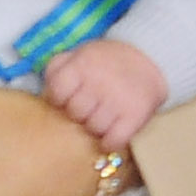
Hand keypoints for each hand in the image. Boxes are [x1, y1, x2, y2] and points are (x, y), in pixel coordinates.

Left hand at [43, 40, 168, 149]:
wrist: (149, 58)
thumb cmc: (104, 62)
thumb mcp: (78, 54)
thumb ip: (56, 69)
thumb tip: (46, 94)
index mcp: (83, 64)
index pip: (57, 92)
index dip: (61, 98)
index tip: (70, 95)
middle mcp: (100, 81)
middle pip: (76, 113)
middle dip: (80, 112)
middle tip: (90, 104)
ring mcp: (119, 99)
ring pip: (94, 129)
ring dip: (97, 126)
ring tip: (104, 114)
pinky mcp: (136, 115)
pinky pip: (113, 141)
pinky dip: (111, 140)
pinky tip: (114, 130)